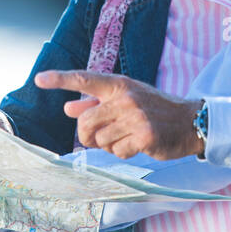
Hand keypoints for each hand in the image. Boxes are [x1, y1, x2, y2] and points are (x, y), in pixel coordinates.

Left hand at [34, 69, 200, 160]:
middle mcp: (125, 98)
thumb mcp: (127, 99)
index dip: (60, 79)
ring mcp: (135, 117)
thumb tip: (69, 108)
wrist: (191, 121)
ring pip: (100, 140)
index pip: (84, 79)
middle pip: (85, 123)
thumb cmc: (155, 109)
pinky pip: (117, 152)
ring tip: (125, 138)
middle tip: (100, 137)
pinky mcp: (144, 136)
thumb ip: (96, 103)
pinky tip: (137, 145)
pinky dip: (122, 153)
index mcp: (119, 85)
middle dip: (88, 135)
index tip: (39, 79)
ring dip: (107, 145)